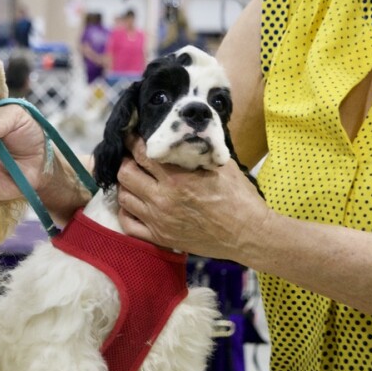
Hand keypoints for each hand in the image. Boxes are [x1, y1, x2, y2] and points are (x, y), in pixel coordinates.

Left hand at [116, 137, 269, 259]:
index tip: (131, 135)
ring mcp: (159, 220)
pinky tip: (134, 204)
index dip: (133, 140)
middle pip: (125, 174)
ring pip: (124, 198)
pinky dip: (126, 212)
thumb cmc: (239, 198)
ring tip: (133, 179)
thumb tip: (184, 132)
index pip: (143, 153)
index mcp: (177, 178)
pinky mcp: (160, 238)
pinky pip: (129, 224)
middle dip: (126, 161)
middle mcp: (163, 199)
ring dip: (125, 185)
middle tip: (132, 157)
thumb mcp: (221, 165)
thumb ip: (198, 149)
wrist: (248, 234)